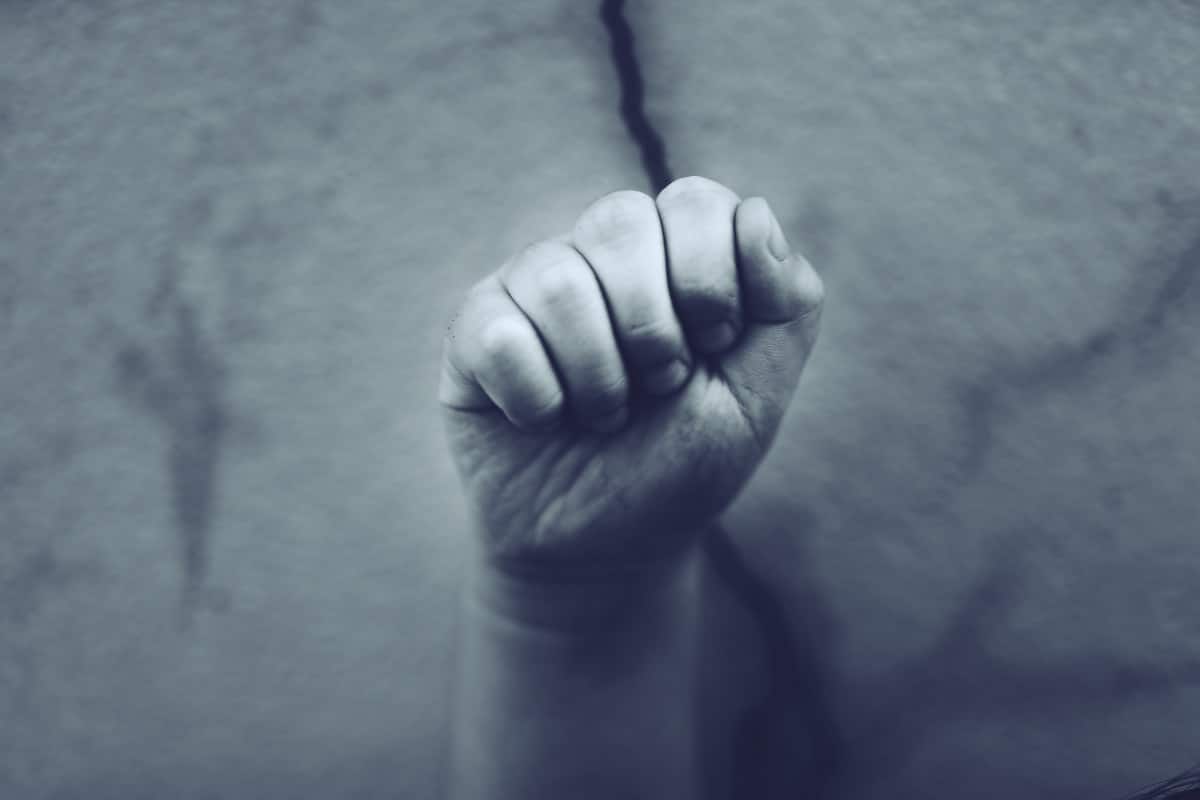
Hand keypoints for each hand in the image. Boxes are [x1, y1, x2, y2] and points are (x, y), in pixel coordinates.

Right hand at [440, 177, 823, 573]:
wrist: (605, 550)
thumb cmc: (680, 467)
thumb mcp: (756, 397)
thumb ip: (786, 306)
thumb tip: (756, 214)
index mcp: (672, 255)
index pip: (695, 202)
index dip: (710, 280)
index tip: (714, 346)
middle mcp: (598, 256)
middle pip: (621, 222)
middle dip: (654, 329)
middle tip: (658, 386)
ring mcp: (530, 287)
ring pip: (558, 280)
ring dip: (598, 377)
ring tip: (603, 415)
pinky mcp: (472, 331)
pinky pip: (498, 335)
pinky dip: (538, 397)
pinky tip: (545, 419)